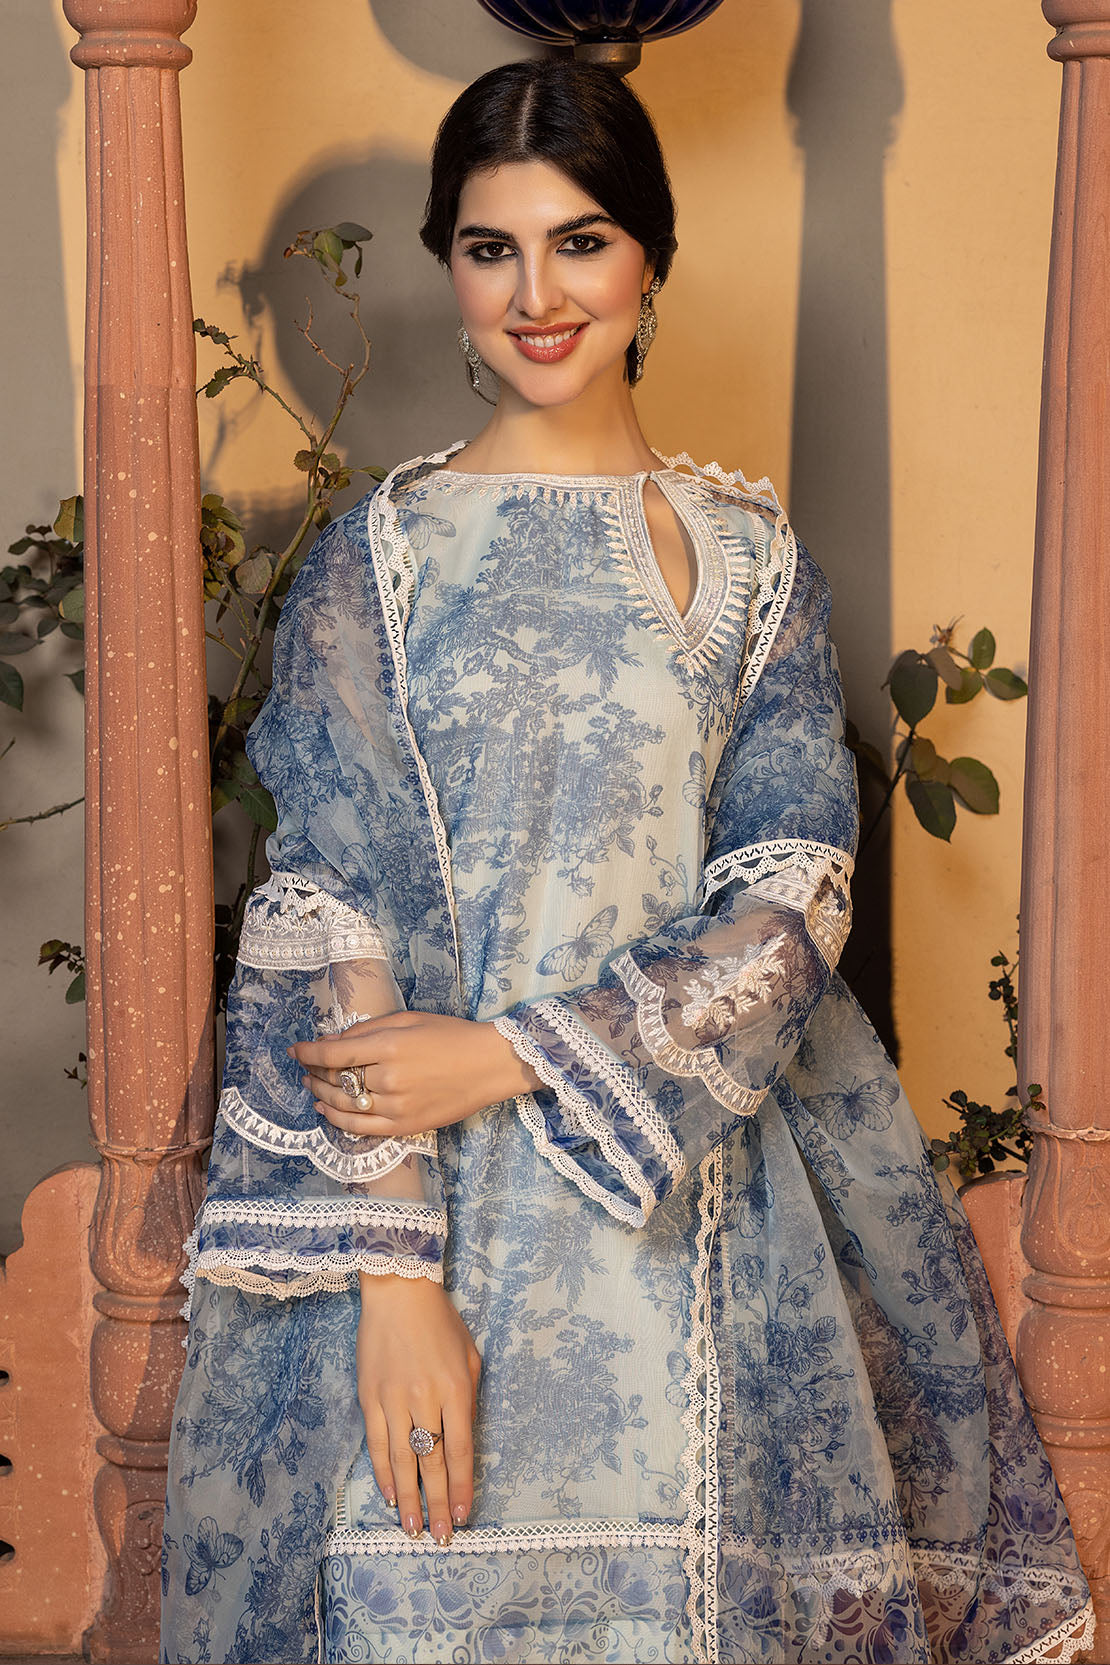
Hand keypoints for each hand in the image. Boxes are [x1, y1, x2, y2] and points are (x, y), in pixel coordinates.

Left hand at [290, 1011, 540, 1137]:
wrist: (488, 1065)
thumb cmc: (450, 1035)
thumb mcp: (409, 1019)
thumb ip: (368, 1031)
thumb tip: (332, 1041)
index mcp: (389, 1046)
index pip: (334, 1053)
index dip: (309, 1052)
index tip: (295, 1051)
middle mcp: (389, 1078)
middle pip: (336, 1080)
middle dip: (314, 1073)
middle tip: (305, 1069)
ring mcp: (396, 1106)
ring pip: (344, 1105)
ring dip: (322, 1096)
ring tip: (313, 1088)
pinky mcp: (405, 1127)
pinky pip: (361, 1128)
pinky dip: (338, 1121)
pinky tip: (326, 1111)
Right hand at [357, 1273, 481, 1542]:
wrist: (399, 1291)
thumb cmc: (441, 1322)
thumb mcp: (471, 1356)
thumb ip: (469, 1398)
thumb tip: (462, 1439)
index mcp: (456, 1389)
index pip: (460, 1452)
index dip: (460, 1488)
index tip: (463, 1516)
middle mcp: (425, 1399)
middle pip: (431, 1464)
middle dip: (436, 1505)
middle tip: (440, 1537)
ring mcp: (394, 1400)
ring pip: (401, 1461)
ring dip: (407, 1500)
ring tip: (412, 1530)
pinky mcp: (369, 1397)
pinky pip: (377, 1444)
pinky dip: (384, 1473)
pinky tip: (391, 1495)